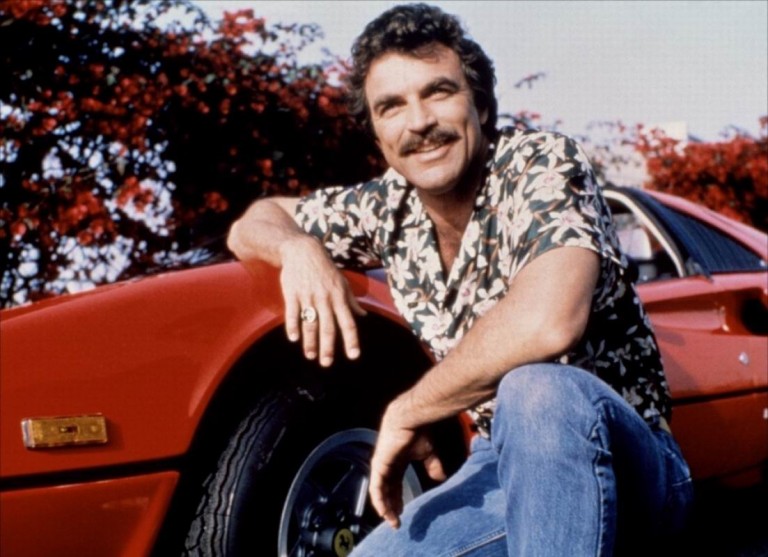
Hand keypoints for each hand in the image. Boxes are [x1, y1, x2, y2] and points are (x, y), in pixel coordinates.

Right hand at [279, 235, 365, 365]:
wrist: (303, 250)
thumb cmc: (325, 268)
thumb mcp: (342, 282)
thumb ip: (352, 301)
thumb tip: (363, 316)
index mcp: (339, 298)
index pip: (348, 323)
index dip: (351, 340)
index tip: (353, 356)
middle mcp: (325, 299)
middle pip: (328, 327)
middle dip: (328, 347)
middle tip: (327, 364)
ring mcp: (308, 296)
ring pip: (310, 323)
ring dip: (310, 341)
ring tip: (310, 356)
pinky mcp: (292, 293)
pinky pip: (293, 312)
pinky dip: (293, 325)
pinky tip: (293, 338)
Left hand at [369, 403, 445, 528]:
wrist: (410, 419)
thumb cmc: (418, 432)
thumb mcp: (427, 454)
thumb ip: (432, 466)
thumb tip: (441, 479)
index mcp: (397, 462)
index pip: (395, 485)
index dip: (398, 499)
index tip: (403, 513)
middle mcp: (387, 465)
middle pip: (387, 491)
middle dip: (391, 507)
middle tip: (396, 522)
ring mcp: (381, 465)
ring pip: (380, 492)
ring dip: (385, 507)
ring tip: (391, 521)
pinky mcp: (378, 465)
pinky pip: (376, 487)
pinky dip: (379, 500)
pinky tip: (384, 511)